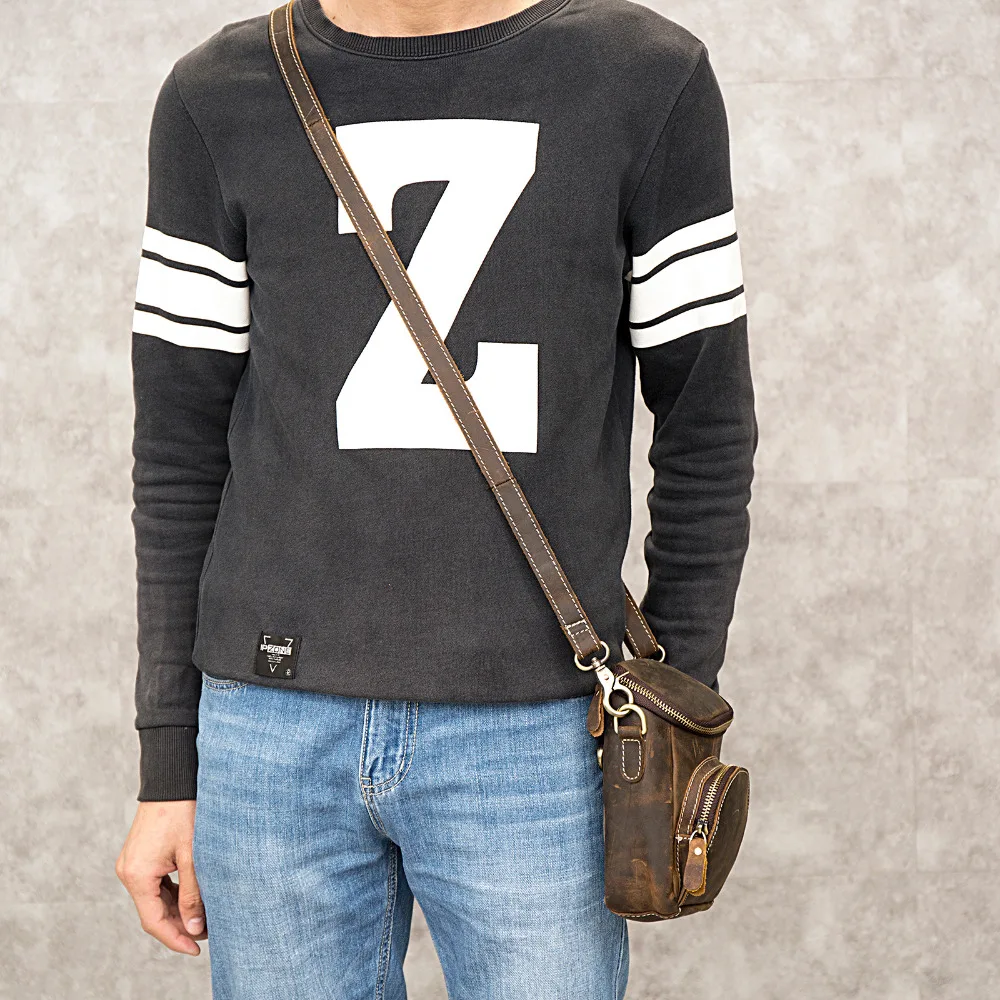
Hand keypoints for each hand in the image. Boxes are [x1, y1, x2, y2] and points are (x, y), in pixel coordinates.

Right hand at [116, 800, 206, 955]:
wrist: (172, 779)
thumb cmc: (184, 812)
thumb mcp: (193, 855)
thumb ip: (193, 893)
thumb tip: (195, 927)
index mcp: (137, 875)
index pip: (154, 921)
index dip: (176, 938)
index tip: (196, 949)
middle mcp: (129, 871)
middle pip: (153, 911)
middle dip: (179, 925)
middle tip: (208, 931)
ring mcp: (132, 863)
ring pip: (154, 898)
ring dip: (176, 909)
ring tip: (204, 915)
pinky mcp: (140, 855)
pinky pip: (154, 884)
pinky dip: (172, 893)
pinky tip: (192, 896)